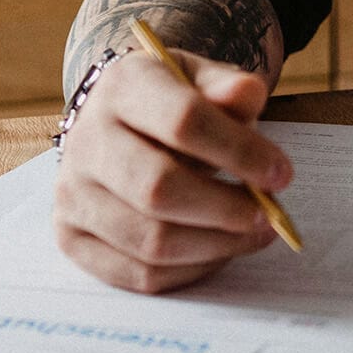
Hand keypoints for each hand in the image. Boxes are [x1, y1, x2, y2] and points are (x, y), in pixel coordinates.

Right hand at [52, 47, 292, 293]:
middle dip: (226, 209)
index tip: (281, 173)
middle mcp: (86, 140)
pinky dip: (190, 271)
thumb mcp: (202, 78)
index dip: (239, 151)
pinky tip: (219, 251)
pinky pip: (137, 274)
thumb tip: (248, 96)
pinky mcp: (71, 237)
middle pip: (159, 189)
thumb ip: (228, 87)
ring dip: (216, 245)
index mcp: (122, 87)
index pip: (183, 121)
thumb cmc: (173, 100)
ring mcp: (72, 193)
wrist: (119, 120)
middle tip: (270, 215)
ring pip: (150, 241)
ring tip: (254, 233)